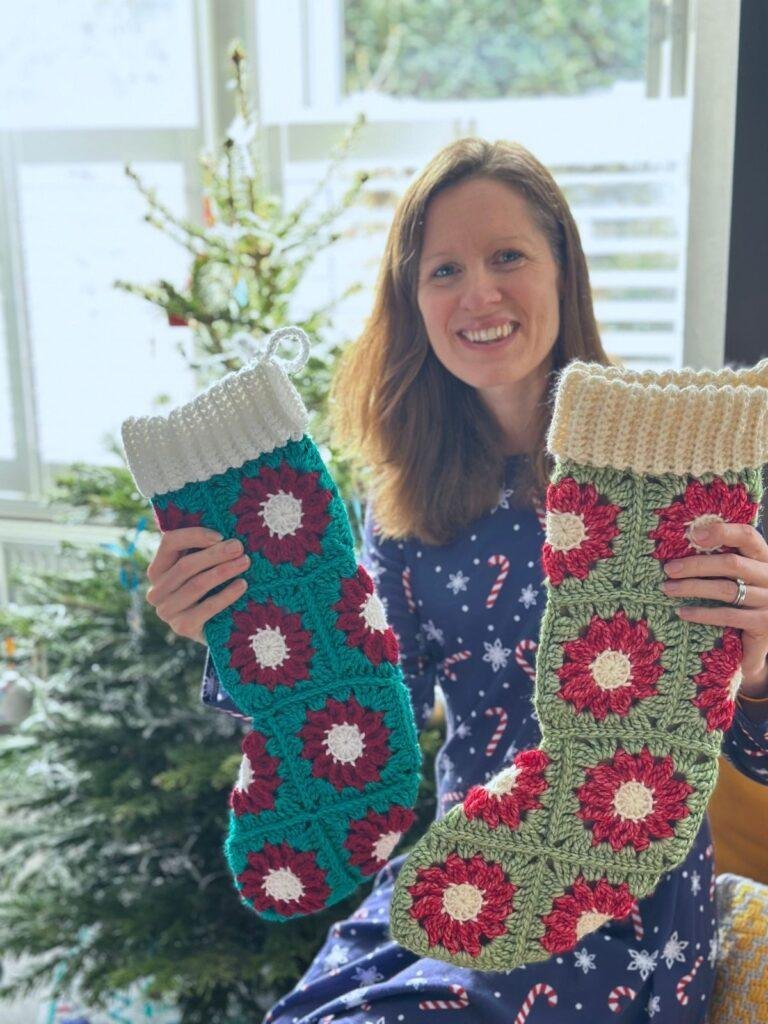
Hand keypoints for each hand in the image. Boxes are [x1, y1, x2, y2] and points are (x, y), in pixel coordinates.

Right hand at [145, 527, 249, 644]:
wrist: (215, 628)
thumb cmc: (210, 589)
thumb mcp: (202, 568)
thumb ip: (203, 550)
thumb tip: (226, 532)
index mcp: (157, 569)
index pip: (169, 543)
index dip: (195, 536)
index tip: (221, 536)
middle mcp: (156, 591)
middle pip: (185, 566)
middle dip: (215, 554)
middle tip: (239, 547)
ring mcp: (166, 611)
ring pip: (196, 585)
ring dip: (223, 571)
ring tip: (245, 562)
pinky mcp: (182, 627)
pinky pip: (207, 607)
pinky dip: (226, 595)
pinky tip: (242, 585)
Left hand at [661, 521, 767, 696]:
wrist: (766, 636)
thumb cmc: (748, 597)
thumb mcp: (742, 575)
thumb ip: (723, 558)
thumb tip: (688, 539)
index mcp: (764, 557)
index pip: (747, 536)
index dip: (722, 531)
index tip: (693, 534)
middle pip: (731, 563)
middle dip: (695, 565)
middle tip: (668, 569)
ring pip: (726, 589)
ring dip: (693, 588)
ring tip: (668, 589)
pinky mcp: (763, 623)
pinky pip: (728, 616)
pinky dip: (702, 613)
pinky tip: (683, 612)